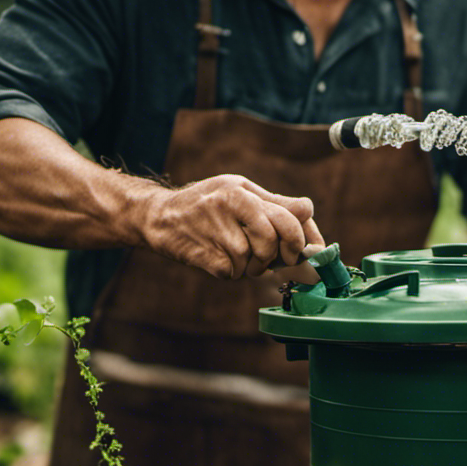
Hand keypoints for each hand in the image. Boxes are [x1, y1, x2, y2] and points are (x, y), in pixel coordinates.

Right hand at [137, 175, 324, 278]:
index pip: (289, 217)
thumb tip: (308, 209)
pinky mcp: (206, 256)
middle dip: (281, 255)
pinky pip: (235, 274)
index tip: (308, 252)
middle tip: (277, 258)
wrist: (158, 217)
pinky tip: (218, 258)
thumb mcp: (240, 194)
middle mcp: (229, 206)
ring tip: (237, 254)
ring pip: (255, 260)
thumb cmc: (207, 206)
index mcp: (243, 191)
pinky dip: (232, 272)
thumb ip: (275, 204)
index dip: (303, 240)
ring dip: (252, 265)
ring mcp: (216, 231)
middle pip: (273, 239)